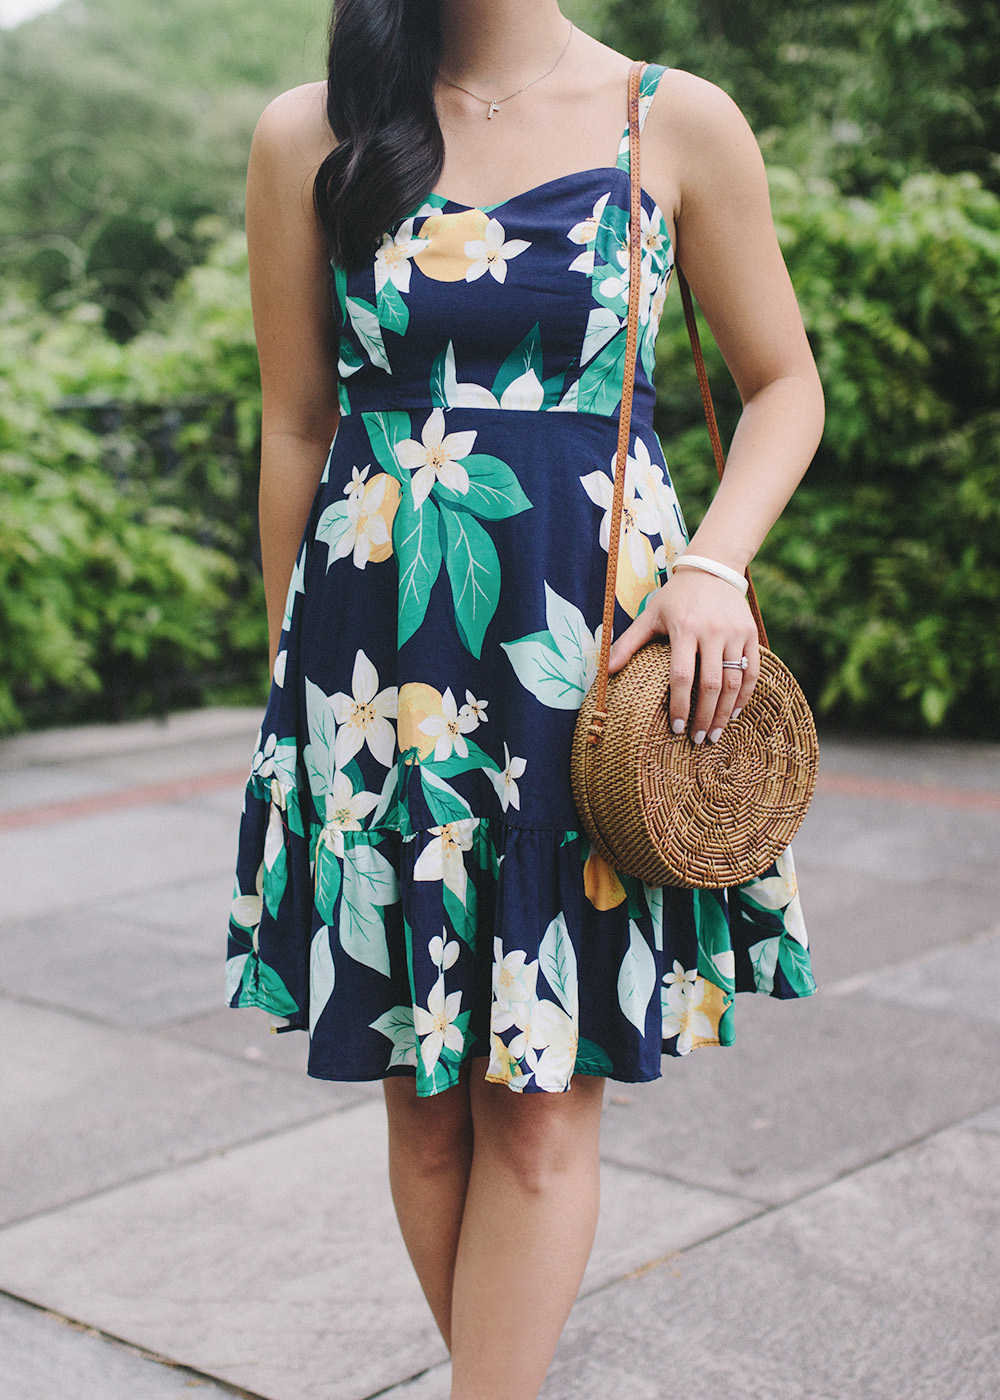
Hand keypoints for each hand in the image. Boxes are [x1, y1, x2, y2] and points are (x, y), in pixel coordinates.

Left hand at [606, 569, 759, 742]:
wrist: (712, 570)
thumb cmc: (675, 598)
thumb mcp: (649, 616)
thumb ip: (627, 644)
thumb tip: (602, 673)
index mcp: (684, 629)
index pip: (682, 676)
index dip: (680, 706)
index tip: (677, 729)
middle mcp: (712, 631)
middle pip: (711, 684)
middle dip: (704, 717)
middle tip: (698, 740)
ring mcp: (735, 633)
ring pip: (734, 681)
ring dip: (725, 712)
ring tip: (715, 733)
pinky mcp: (751, 634)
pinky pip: (752, 670)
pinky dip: (744, 695)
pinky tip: (733, 713)